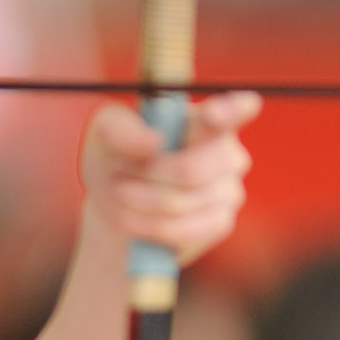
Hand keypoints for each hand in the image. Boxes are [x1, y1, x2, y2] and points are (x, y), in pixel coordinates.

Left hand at [79, 92, 260, 265]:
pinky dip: (151, 225)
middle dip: (145, 176)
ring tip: (121, 193)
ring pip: (182, 202)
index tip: (215, 113)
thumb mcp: (106, 132)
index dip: (232, 110)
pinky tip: (132, 219)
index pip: (233, 111)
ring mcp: (230, 189)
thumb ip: (122, 130)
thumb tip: (153, 142)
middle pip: (190, 170)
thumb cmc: (117, 157)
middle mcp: (227, 151)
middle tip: (117, 175)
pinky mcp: (221, 222)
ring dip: (140, 201)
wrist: (117, 204)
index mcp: (206, 119)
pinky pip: (187, 229)